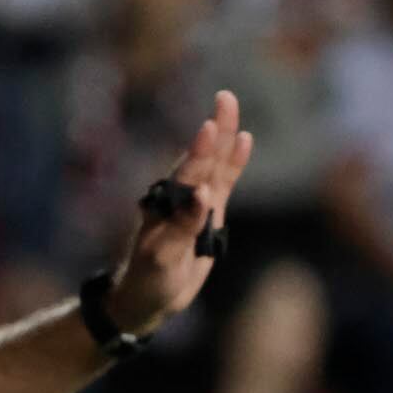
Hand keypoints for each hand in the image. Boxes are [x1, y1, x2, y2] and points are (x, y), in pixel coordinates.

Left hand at [105, 92, 253, 335]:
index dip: (200, 152)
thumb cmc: (149, 278)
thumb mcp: (163, 256)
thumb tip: (203, 195)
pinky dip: (234, 162)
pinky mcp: (208, 214)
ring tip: (231, 106)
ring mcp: (196, 203)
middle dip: (216, 128)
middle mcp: (182, 197)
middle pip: (203, 158)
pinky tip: (244, 141)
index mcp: (168, 205)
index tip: (210, 127)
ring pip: (214, 164)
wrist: (147, 296)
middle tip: (225, 97)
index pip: (188, 173)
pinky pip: (225, 182)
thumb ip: (184, 225)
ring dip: (224, 137)